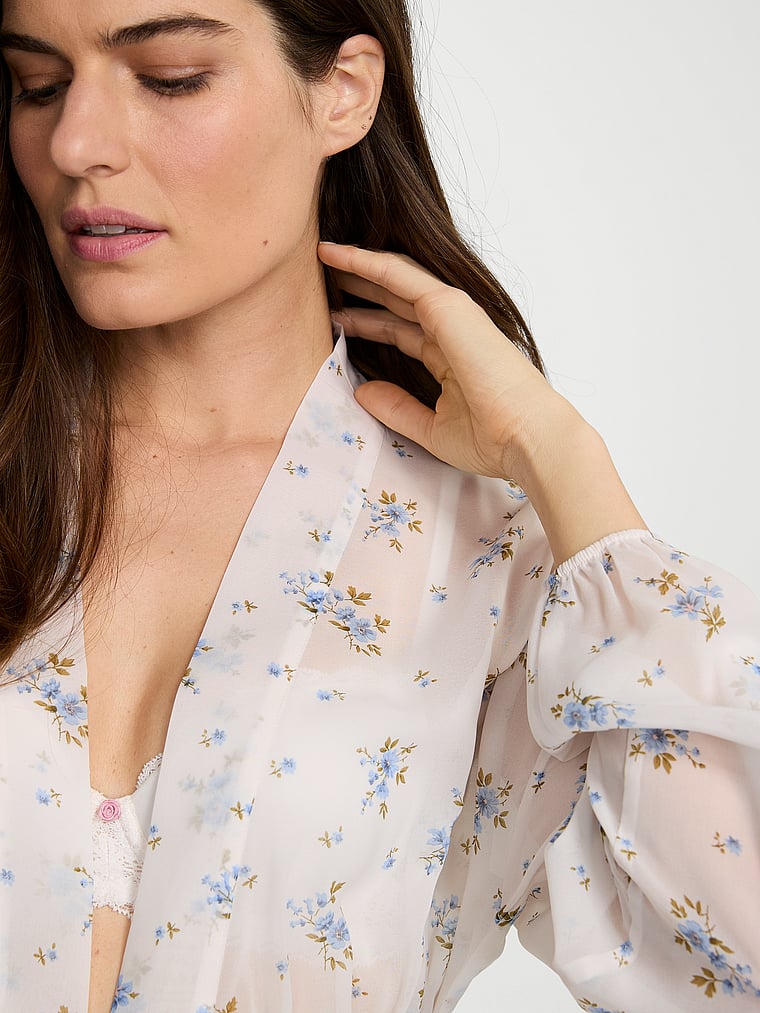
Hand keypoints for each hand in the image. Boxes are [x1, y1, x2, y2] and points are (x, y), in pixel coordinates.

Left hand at [318, 243, 644, 563]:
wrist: (527, 438)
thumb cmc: (492, 440)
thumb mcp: (431, 428)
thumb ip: (396, 408)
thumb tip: (361, 392)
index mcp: (449, 356)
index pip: (400, 331)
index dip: (367, 322)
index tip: (335, 321)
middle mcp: (450, 329)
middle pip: (395, 299)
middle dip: (359, 286)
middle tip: (322, 279)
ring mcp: (451, 314)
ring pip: (394, 277)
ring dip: (358, 264)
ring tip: (323, 253)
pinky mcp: (448, 306)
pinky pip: (397, 275)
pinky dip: (366, 261)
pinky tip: (336, 253)